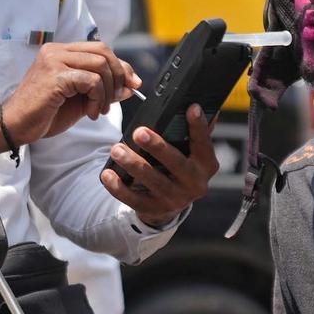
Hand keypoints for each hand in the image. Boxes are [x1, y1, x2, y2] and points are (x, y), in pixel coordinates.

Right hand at [0, 42, 140, 154]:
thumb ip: (103, 90)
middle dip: (119, 76)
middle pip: (103, 52)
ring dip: (107, 92)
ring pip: (100, 66)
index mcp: (60, 51)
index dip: (121, 65)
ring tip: (99, 109)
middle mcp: (56, 50)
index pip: (100, 49)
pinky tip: (90, 112)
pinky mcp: (55, 76)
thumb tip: (130, 86)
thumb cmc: (44, 113)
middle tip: (117, 99)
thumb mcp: (81, 100)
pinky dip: (98, 98)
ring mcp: (54, 60)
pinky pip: (92, 81)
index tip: (133, 83)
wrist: (16, 126)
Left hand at [100, 104, 218, 226]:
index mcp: (206, 164)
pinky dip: (119, 187)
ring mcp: (175, 199)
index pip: (204, 142)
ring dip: (133, 164)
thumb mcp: (192, 153)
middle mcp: (195, 183)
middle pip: (176, 163)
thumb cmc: (179, 167)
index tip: (192, 107)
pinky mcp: (155, 210)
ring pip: (153, 181)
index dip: (198, 126)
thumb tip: (196, 104)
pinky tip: (107, 174)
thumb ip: (194, 132)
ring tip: (116, 149)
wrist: (170, 204)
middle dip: (157, 147)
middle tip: (139, 132)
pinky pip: (134, 199)